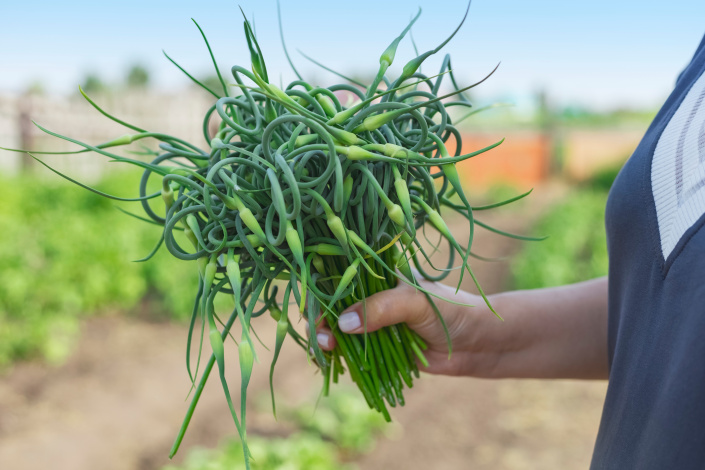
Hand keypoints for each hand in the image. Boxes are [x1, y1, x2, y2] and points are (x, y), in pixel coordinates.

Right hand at [313, 277, 500, 376]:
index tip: (314, 306)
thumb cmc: (451, 310)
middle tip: (323, 337)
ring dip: (327, 339)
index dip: (322, 288)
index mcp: (378, 272)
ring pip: (337, 328)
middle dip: (321, 319)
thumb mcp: (415, 302)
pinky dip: (339, 356)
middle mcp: (371, 294)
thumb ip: (380, 308)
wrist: (477, 343)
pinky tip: (333, 361)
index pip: (340, 274)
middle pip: (332, 304)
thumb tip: (342, 324)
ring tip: (327, 350)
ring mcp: (373, 320)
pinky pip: (350, 350)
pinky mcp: (377, 346)